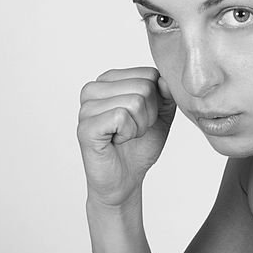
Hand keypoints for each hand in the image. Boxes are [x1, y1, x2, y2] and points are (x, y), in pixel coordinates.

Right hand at [77, 67, 176, 207]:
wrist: (125, 179)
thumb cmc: (139, 146)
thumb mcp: (161, 114)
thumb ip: (166, 93)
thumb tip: (165, 79)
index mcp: (110, 80)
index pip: (150, 73)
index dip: (157, 100)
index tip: (143, 116)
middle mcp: (93, 89)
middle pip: (144, 86)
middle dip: (150, 114)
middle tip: (134, 129)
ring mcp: (86, 107)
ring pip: (135, 101)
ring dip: (139, 126)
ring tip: (125, 135)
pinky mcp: (86, 127)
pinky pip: (122, 117)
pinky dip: (129, 133)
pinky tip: (117, 141)